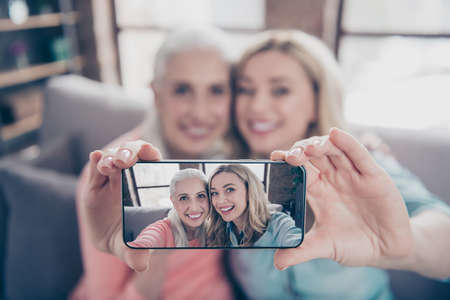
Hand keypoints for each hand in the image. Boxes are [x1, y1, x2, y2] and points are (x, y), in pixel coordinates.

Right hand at [79, 140, 161, 271]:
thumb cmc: (129, 238)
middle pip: (131, 153)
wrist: (108, 240)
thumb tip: (141, 264)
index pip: (151, 159)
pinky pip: (96, 165)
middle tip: (126, 160)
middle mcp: (130, 177)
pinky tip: (97, 157)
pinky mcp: (94, 182)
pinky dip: (97, 159)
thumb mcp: (132, 247)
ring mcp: (111, 177)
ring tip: (110, 165)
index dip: (149, 153)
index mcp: (146, 184)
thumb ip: (137, 253)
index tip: (146, 153)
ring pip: (112, 156)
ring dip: (111, 156)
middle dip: (129, 151)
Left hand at [271, 128, 412, 269]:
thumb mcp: (325, 246)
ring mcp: (353, 175)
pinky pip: (359, 155)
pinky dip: (348, 143)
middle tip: (290, 156)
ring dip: (321, 145)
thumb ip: (302, 251)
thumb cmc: (354, 244)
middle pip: (314, 156)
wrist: (388, 250)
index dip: (287, 162)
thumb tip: (277, 263)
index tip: (274, 158)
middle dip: (301, 152)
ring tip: (309, 148)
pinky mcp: (373, 175)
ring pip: (334, 151)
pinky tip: (336, 133)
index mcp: (319, 191)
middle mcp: (333, 178)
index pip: (300, 171)